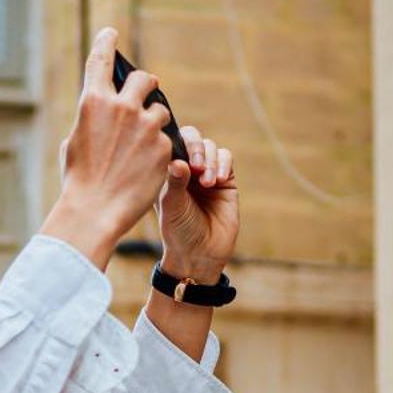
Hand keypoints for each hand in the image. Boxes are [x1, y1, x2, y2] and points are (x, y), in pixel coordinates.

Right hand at [40, 27, 175, 267]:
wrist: (95, 212)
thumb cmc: (78, 182)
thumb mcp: (74, 142)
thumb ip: (91, 120)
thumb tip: (101, 111)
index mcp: (93, 101)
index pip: (100, 59)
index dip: (107, 42)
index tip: (111, 33)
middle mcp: (122, 106)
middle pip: (144, 79)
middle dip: (146, 86)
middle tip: (146, 96)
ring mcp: (146, 125)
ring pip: (161, 111)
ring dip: (155, 123)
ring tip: (142, 148)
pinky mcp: (164, 146)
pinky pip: (167, 140)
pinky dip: (160, 151)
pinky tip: (147, 168)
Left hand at [156, 125, 236, 282]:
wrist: (200, 254)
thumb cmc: (178, 232)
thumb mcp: (172, 207)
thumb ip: (174, 183)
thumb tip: (178, 161)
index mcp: (166, 171)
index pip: (170, 142)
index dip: (176, 142)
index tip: (181, 156)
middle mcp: (186, 169)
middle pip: (192, 138)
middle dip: (196, 148)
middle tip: (196, 166)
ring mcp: (206, 172)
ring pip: (210, 147)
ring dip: (210, 160)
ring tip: (207, 183)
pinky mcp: (226, 180)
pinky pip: (226, 158)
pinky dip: (223, 164)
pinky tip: (218, 181)